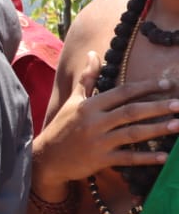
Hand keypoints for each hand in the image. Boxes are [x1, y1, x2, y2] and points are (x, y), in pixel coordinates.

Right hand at [33, 51, 178, 192]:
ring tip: (178, 125)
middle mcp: (94, 122)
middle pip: (131, 111)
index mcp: (89, 105)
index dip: (145, 87)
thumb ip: (87, 78)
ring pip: (133, 133)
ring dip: (157, 129)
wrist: (47, 157)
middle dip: (158, 107)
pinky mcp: (100, 160)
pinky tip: (164, 157)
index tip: (167, 83)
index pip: (122, 92)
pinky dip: (146, 158)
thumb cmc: (63, 126)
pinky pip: (128, 158)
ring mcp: (98, 142)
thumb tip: (92, 53)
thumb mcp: (73, 100)